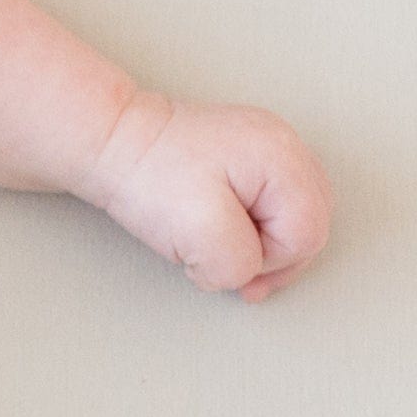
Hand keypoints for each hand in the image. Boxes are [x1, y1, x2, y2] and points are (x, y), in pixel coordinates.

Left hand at [78, 90, 331, 303]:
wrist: (107, 143)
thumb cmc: (145, 175)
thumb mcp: (198, 231)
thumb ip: (236, 262)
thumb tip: (243, 273)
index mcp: (283, 160)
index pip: (307, 236)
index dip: (266, 262)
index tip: (215, 256)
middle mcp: (285, 146)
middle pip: (309, 225)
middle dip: (268, 256)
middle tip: (218, 266)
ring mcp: (268, 148)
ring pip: (290, 217)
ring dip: (257, 242)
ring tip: (212, 245)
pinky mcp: (246, 157)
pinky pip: (268, 204)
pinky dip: (247, 225)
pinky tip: (217, 227)